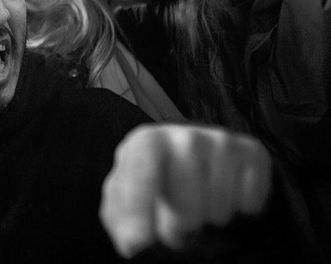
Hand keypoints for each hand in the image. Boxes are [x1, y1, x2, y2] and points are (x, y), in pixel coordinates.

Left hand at [100, 124, 272, 257]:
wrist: (191, 171)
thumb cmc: (152, 188)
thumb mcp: (124, 202)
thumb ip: (121, 218)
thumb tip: (132, 240)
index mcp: (146, 142)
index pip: (141, 167)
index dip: (139, 206)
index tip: (138, 240)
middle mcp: (185, 136)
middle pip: (186, 202)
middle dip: (179, 227)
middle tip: (175, 227)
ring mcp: (221, 141)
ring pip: (220, 206)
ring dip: (209, 221)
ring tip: (199, 211)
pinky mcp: (253, 152)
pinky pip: (251, 201)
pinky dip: (240, 212)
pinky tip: (225, 200)